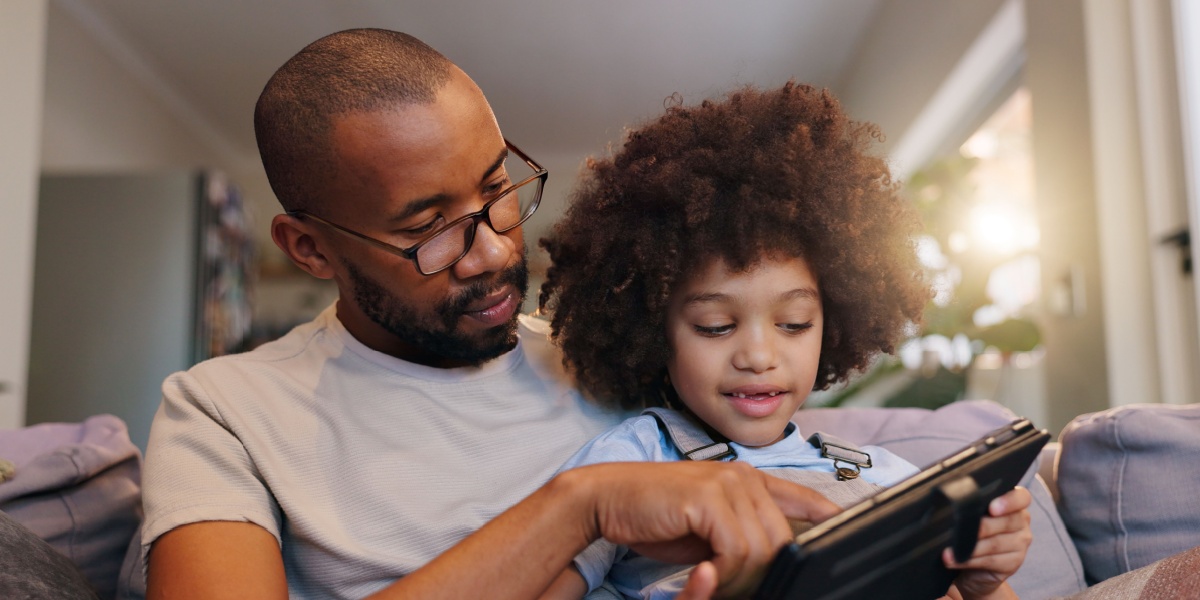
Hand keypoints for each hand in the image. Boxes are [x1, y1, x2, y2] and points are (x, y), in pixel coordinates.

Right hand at [566, 461, 839, 598]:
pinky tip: (702, 573)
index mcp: (746, 480)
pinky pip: (737, 550)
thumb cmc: (653, 517)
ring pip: (763, 548)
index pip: (802, 497)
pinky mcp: (708, 498)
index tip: (845, 527)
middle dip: (761, 573)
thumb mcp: (706, 530)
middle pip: (783, 537)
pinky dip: (723, 573)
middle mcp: (743, 476)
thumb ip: (739, 538)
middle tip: (726, 584)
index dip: (827, 515)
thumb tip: (770, 563)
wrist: (607, 500)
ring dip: (740, 577)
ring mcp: (727, 483)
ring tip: (710, 580)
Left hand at [944, 486, 1031, 599]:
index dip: (1009, 502)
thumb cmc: (971, 528)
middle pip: (1006, 522)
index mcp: (1014, 503)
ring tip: (951, 549)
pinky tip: (956, 559)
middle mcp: (1021, 521)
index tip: (992, 508)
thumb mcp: (973, 512)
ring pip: (996, 543)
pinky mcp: (1013, 563)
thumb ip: (971, 503)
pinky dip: (970, 561)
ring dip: (970, 547)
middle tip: (960, 530)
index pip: (1022, 497)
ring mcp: (1020, 543)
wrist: (974, 561)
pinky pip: (991, 561)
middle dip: (981, 527)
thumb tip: (953, 499)